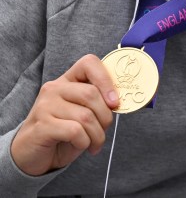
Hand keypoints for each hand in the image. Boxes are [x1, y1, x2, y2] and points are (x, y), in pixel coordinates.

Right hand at [11, 54, 118, 175]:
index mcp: (67, 80)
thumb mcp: (83, 113)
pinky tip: (81, 145)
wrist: (32, 155)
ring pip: (85, 116)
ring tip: (94, 143)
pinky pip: (75, 131)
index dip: (107, 80)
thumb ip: (98, 102)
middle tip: (104, 130)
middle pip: (91, 94)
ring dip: (97, 134)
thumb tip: (119, 101)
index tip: (114, 102)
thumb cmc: (63, 133)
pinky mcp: (42, 125)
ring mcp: (45, 106)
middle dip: (105, 117)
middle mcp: (54, 89)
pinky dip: (84, 142)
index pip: (89, 63)